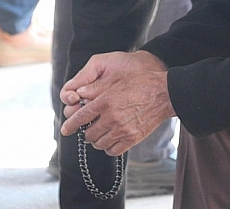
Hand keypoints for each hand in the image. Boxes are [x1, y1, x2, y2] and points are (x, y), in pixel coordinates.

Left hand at [60, 50, 174, 155]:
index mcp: (106, 101)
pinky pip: (113, 150)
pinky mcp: (132, 139)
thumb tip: (80, 94)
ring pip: (99, 143)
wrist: (164, 94)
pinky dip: (108, 147)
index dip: (70, 125)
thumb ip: (97, 88)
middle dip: (86, 131)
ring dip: (97, 140)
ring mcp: (122, 130)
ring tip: (101, 133)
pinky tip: (111, 140)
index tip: (65, 130)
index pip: (81, 117)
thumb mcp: (117, 80)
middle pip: (88, 133)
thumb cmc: (141, 83)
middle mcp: (112, 117)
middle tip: (90, 127)